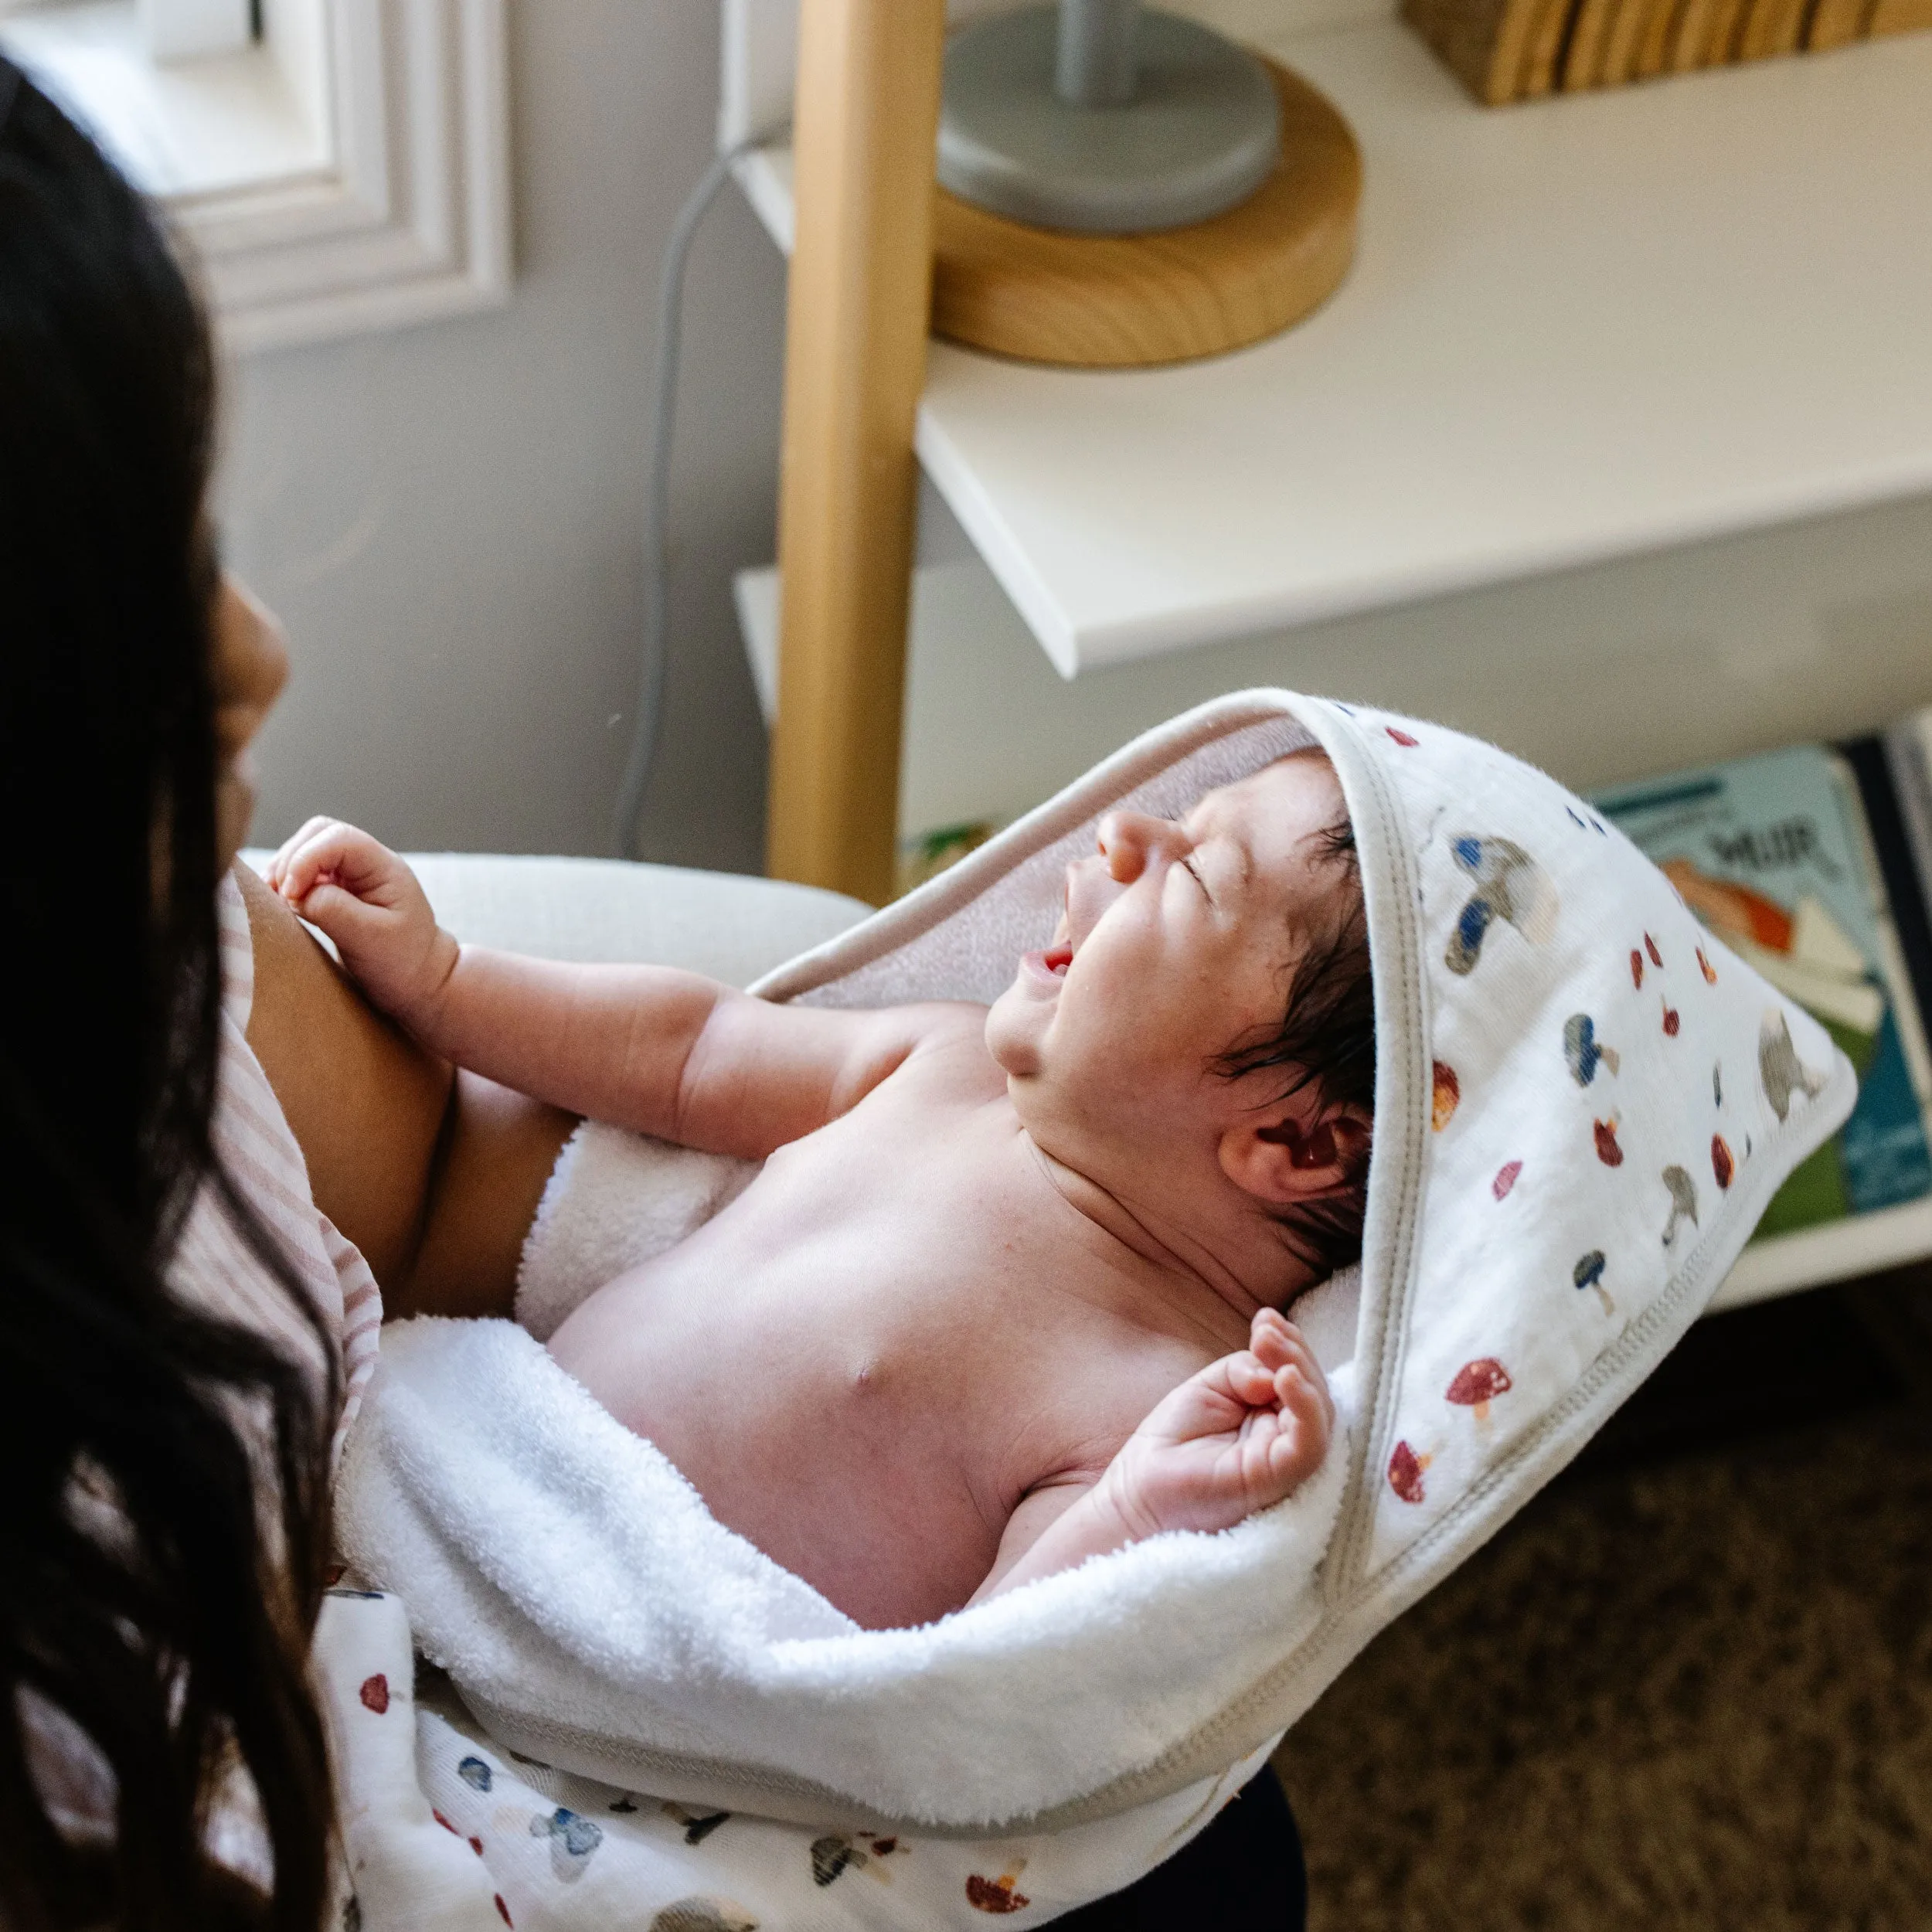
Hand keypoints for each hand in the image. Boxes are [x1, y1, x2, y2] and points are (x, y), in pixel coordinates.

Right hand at [266, 817, 456, 1031]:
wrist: (417, 980)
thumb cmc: (402, 961)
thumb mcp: (370, 938)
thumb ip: (333, 909)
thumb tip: (294, 893)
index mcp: (384, 867)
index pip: (338, 839)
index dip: (306, 859)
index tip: (290, 895)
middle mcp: (367, 863)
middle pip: (318, 833)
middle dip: (291, 859)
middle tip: (279, 896)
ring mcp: (350, 874)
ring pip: (306, 848)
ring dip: (284, 869)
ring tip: (275, 901)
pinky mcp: (335, 889)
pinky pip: (303, 871)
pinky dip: (286, 882)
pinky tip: (280, 904)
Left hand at [1099, 1309, 1332, 1540]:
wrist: (1137, 1490)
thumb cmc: (1171, 1443)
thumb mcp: (1209, 1387)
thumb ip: (1244, 1371)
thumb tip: (1276, 1373)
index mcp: (1271, 1417)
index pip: (1299, 1377)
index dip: (1291, 1345)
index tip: (1266, 1318)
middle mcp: (1285, 1439)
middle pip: (1314, 1392)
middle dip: (1296, 1353)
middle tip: (1266, 1331)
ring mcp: (1285, 1462)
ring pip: (1320, 1416)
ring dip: (1301, 1371)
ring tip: (1271, 1344)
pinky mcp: (1279, 1480)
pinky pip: (1308, 1446)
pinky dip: (1305, 1409)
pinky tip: (1284, 1379)